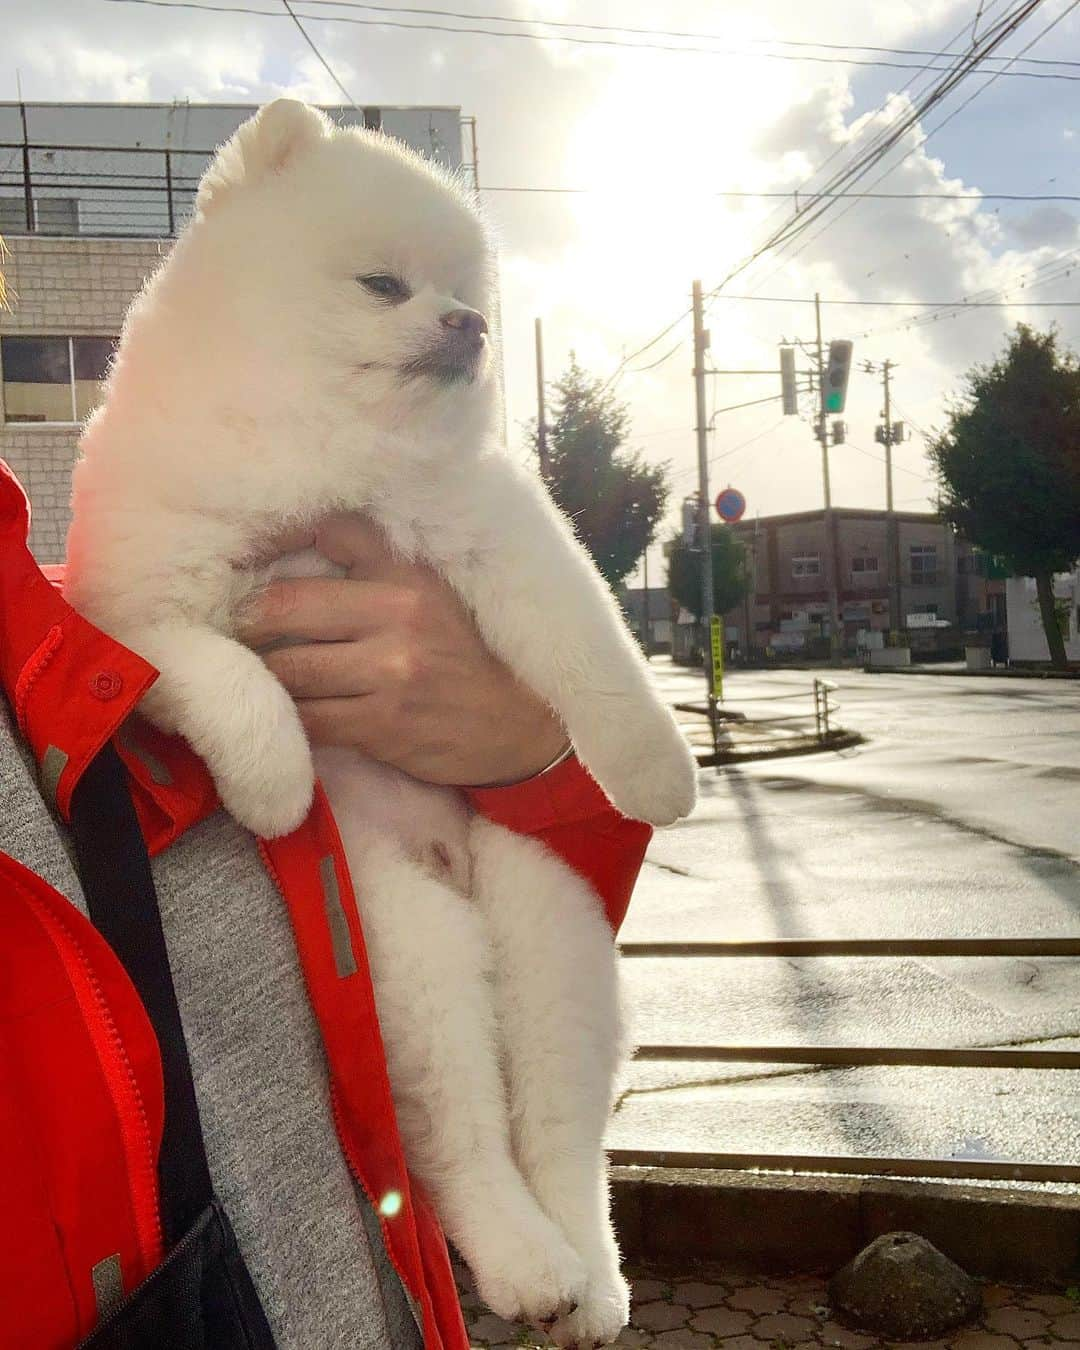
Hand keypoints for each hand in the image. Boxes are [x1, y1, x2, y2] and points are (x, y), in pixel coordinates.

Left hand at [237, 514, 568, 787]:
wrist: (515, 727)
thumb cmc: (463, 658)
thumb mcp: (433, 596)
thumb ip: (375, 571)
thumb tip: (293, 553)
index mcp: (409, 574)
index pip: (331, 530)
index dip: (277, 540)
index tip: (247, 558)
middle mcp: (399, 614)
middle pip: (286, 605)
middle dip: (248, 623)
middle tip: (233, 633)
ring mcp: (390, 671)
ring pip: (288, 669)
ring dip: (260, 677)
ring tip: (248, 677)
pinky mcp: (381, 724)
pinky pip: (307, 720)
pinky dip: (285, 720)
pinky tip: (280, 717)